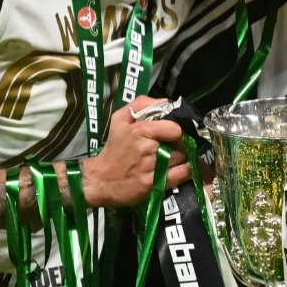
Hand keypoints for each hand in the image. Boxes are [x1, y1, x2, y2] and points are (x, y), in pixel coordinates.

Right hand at [65, 96, 189, 207]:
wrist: (100, 180)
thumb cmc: (113, 149)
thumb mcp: (119, 120)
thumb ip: (141, 104)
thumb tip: (165, 101)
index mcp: (140, 131)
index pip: (174, 128)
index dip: (176, 130)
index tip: (172, 133)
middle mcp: (147, 149)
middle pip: (180, 144)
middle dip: (179, 144)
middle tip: (173, 146)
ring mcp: (152, 168)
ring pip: (182, 158)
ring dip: (182, 157)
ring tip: (173, 157)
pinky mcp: (155, 185)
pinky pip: (182, 175)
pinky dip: (187, 170)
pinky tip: (183, 168)